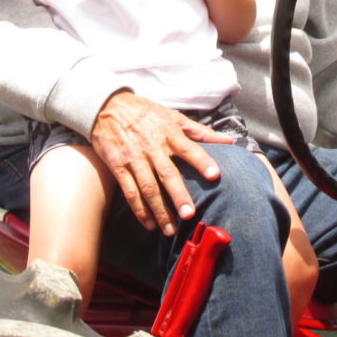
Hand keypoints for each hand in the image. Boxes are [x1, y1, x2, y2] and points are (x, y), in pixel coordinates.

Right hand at [89, 91, 233, 233]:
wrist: (107, 106)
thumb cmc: (146, 112)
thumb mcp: (173, 116)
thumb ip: (200, 131)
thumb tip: (228, 142)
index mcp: (170, 134)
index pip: (189, 149)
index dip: (202, 162)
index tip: (215, 175)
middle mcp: (153, 147)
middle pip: (167, 174)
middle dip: (178, 195)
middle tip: (189, 215)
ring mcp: (134, 158)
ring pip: (148, 188)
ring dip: (159, 210)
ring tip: (170, 230)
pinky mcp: (118, 166)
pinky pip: (129, 191)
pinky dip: (139, 209)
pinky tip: (149, 224)